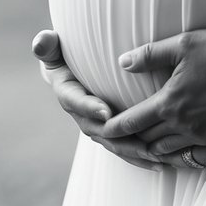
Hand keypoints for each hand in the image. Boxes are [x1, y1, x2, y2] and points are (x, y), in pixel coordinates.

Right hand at [31, 30, 164, 171]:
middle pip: (101, 132)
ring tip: (159, 159)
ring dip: (137, 154)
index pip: (76, 102)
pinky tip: (164, 163)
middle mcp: (81, 114)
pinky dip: (143, 157)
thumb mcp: (52, 47)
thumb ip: (47, 44)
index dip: (89, 108)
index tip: (106, 112)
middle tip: (144, 146)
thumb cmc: (63, 53)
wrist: (70, 68)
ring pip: (116, 144)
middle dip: (122, 141)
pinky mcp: (112, 132)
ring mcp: (97, 126)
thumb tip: (41, 43)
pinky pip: (127, 147)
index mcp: (68, 93)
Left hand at [99, 28, 205, 167]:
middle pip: (147, 140)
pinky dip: (182, 161)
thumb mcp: (186, 44)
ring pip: (169, 153)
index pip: (131, 121)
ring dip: (154, 152)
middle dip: (131, 142)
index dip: (112, 128)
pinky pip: (196, 161)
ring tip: (145, 151)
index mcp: (169, 103)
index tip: (100, 132)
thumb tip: (122, 62)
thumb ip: (151, 55)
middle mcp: (182, 126)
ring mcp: (203, 139)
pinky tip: (178, 159)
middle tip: (119, 143)